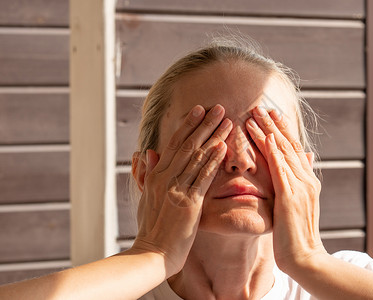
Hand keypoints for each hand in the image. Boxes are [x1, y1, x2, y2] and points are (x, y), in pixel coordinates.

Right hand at [131, 104, 231, 275]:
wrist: (152, 253)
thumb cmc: (150, 228)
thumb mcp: (144, 198)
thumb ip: (146, 174)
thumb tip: (145, 152)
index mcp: (155, 175)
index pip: (174, 144)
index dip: (188, 125)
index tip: (199, 111)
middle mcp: (165, 178)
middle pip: (188, 145)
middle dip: (204, 124)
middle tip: (218, 108)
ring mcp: (177, 189)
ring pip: (197, 157)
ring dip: (213, 137)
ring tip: (227, 121)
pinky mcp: (189, 203)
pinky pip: (202, 177)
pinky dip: (212, 161)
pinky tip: (223, 147)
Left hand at [245, 106, 325, 272]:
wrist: (305, 257)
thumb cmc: (296, 234)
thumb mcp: (299, 206)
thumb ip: (299, 183)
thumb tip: (304, 162)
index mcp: (306, 181)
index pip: (292, 150)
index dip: (282, 131)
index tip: (271, 114)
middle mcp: (306, 180)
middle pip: (288, 145)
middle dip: (274, 124)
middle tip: (260, 106)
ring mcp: (300, 187)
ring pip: (284, 152)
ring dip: (270, 131)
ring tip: (257, 114)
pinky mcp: (291, 197)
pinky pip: (282, 169)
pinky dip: (275, 152)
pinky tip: (268, 137)